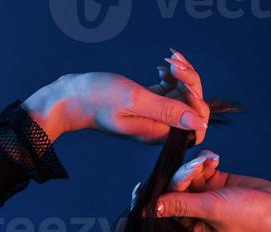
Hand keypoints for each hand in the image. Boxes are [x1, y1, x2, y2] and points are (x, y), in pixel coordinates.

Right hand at [23, 52, 208, 145]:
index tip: (181, 82)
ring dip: (181, 75)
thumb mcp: (135, 101)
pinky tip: (161, 67)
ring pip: (182, 96)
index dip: (197, 102)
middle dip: (190, 82)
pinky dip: (171, 77)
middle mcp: (158, 127)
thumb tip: (198, 123)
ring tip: (169, 59)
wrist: (71, 97)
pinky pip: (170, 91)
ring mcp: (154, 116)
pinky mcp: (148, 104)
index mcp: (157, 133)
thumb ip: (167, 111)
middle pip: (191, 107)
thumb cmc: (98, 99)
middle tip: (174, 62)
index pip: (195, 124)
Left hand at [140, 152, 270, 231]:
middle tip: (196, 168)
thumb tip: (151, 207)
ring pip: (185, 178)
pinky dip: (204, 162)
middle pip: (172, 193)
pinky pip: (199, 169)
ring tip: (210, 162)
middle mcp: (192, 218)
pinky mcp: (214, 184)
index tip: (140, 187)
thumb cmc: (250, 219)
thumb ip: (182, 205)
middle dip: (181, 176)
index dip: (151, 202)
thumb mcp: (213, 210)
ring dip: (194, 166)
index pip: (162, 217)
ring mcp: (203, 199)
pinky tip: (215, 160)